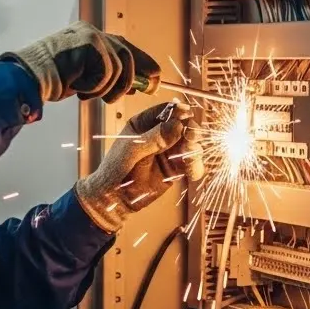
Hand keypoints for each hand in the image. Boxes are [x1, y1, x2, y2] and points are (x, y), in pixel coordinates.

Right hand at [0, 21, 161, 103]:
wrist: (26, 77)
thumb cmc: (49, 80)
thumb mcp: (83, 75)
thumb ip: (106, 74)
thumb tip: (135, 85)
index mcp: (89, 36)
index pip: (125, 47)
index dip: (143, 65)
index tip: (153, 81)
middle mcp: (92, 31)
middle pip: (128, 55)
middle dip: (133, 79)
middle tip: (132, 93)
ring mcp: (91, 35)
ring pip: (119, 67)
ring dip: (105, 88)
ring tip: (84, 92)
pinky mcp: (90, 43)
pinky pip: (107, 72)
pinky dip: (94, 87)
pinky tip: (76, 86)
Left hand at [73, 103, 204, 232]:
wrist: (114, 197)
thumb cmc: (116, 169)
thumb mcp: (133, 150)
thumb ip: (154, 138)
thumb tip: (178, 124)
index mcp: (144, 123)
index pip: (165, 111)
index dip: (178, 111)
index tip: (187, 113)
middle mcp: (159, 134)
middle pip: (183, 125)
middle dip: (190, 130)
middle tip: (191, 137)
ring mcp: (169, 151)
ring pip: (190, 144)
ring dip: (194, 149)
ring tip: (189, 156)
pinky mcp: (175, 168)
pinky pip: (191, 164)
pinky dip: (195, 166)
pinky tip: (191, 172)